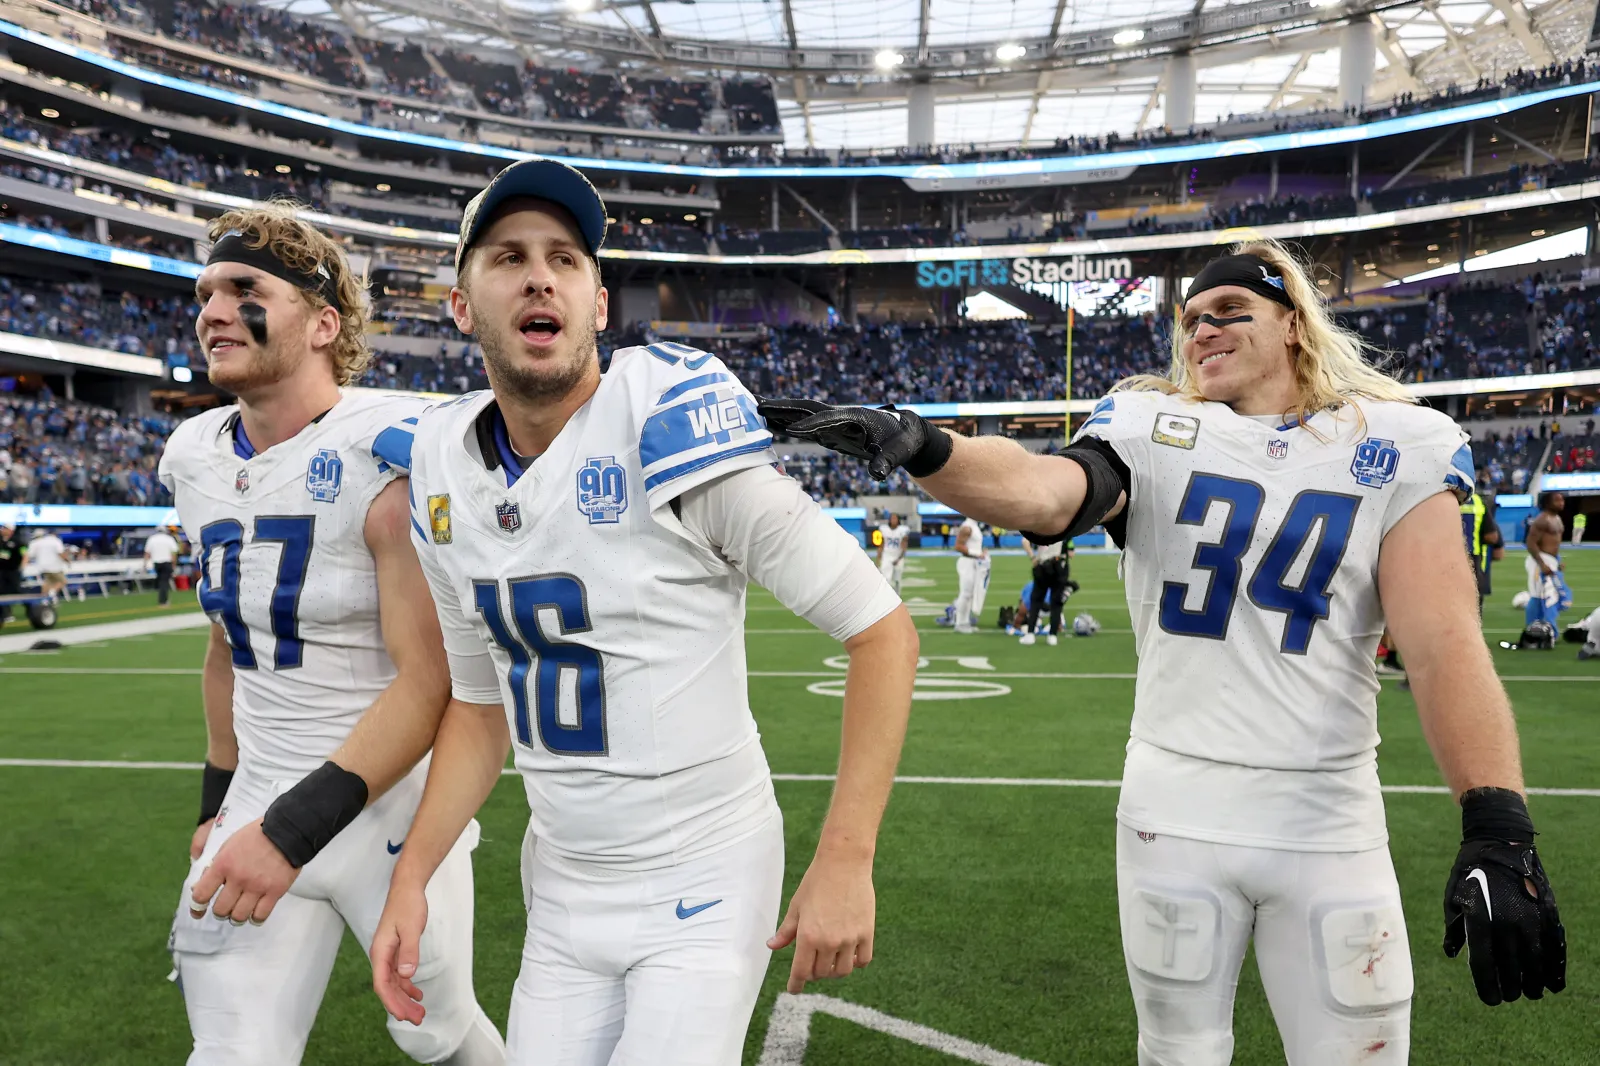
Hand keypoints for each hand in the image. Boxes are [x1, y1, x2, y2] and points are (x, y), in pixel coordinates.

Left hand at [189, 818, 298, 925]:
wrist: (287, 831)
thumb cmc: (256, 836)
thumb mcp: (228, 845)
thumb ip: (214, 866)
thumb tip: (200, 886)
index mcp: (223, 865)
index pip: (201, 895)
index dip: (197, 906)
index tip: (198, 910)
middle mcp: (238, 878)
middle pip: (220, 910)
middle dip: (220, 912)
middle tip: (225, 908)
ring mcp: (257, 886)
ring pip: (239, 916)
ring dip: (236, 917)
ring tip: (240, 911)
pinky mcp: (275, 891)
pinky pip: (260, 915)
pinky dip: (255, 918)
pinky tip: (255, 914)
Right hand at [372, 879, 429, 1024]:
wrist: (407, 888)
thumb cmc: (407, 905)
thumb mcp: (411, 928)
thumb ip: (409, 951)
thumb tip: (406, 975)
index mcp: (380, 952)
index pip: (382, 984)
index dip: (391, 1001)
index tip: (403, 1015)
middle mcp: (381, 956)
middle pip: (388, 988)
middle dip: (401, 1005)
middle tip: (417, 1020)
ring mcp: (388, 954)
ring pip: (394, 983)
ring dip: (405, 999)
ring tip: (420, 1013)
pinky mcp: (396, 951)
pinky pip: (399, 975)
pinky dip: (408, 986)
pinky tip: (418, 995)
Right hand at [757, 398, 940, 480]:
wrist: (906, 432)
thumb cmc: (903, 441)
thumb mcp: (899, 452)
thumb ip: (888, 462)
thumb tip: (878, 474)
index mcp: (855, 416)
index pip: (828, 419)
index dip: (810, 425)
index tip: (790, 430)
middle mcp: (841, 415)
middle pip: (807, 408)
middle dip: (784, 408)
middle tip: (758, 404)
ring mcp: (834, 421)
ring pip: (803, 414)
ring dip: (780, 412)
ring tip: (755, 408)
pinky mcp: (831, 430)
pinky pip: (806, 424)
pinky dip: (788, 422)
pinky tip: (772, 424)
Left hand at [767, 851, 874, 992]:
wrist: (844, 863)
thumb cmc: (816, 882)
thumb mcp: (796, 906)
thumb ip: (786, 930)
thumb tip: (772, 946)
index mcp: (807, 936)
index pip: (800, 972)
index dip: (796, 984)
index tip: (794, 989)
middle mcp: (829, 942)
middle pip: (821, 974)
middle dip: (813, 973)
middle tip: (811, 964)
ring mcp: (850, 939)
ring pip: (842, 971)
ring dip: (834, 971)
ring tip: (830, 961)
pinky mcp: (867, 933)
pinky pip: (863, 960)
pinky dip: (855, 963)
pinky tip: (849, 956)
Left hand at [1443, 839, 1565, 1003]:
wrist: (1500, 841)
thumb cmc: (1470, 871)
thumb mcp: (1453, 897)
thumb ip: (1454, 928)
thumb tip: (1452, 954)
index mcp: (1480, 922)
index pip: (1484, 966)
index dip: (1487, 987)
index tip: (1491, 1000)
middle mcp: (1507, 924)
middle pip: (1511, 970)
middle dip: (1510, 988)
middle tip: (1509, 996)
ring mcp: (1530, 919)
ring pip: (1535, 964)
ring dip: (1533, 984)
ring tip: (1530, 993)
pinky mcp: (1547, 914)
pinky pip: (1554, 948)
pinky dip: (1555, 969)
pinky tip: (1554, 984)